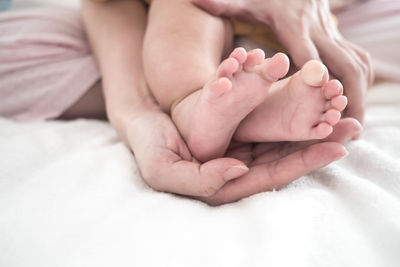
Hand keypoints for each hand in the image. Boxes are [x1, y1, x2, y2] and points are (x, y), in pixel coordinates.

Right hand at [123, 108, 355, 204]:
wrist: (144, 124)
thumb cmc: (151, 148)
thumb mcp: (164, 169)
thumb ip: (200, 180)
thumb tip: (240, 170)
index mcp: (224, 186)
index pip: (269, 178)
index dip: (301, 163)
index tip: (331, 148)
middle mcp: (238, 170)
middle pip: (284, 160)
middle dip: (316, 146)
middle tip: (350, 128)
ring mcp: (241, 149)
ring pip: (282, 141)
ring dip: (311, 129)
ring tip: (342, 115)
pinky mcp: (240, 132)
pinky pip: (270, 125)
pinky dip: (291, 116)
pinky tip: (312, 105)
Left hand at [193, 0, 373, 123]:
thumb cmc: (266, 0)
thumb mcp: (245, 2)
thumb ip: (222, 4)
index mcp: (294, 29)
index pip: (309, 56)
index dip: (318, 77)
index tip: (326, 98)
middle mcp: (317, 34)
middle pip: (342, 65)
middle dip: (348, 93)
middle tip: (350, 124)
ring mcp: (330, 38)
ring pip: (354, 66)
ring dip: (358, 92)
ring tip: (356, 123)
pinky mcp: (336, 42)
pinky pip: (356, 64)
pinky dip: (359, 84)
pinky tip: (356, 105)